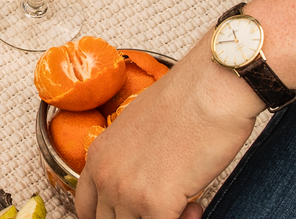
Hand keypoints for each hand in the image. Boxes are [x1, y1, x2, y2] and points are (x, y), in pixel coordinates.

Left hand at [75, 39, 261, 218]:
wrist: (209, 89)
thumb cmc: (184, 102)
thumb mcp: (138, 130)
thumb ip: (129, 162)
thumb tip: (142, 185)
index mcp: (97, 155)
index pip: (86, 208)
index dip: (112, 216)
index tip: (136, 213)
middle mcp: (105, 175)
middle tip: (168, 207)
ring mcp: (126, 192)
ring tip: (185, 204)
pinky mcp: (154, 204)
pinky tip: (195, 206)